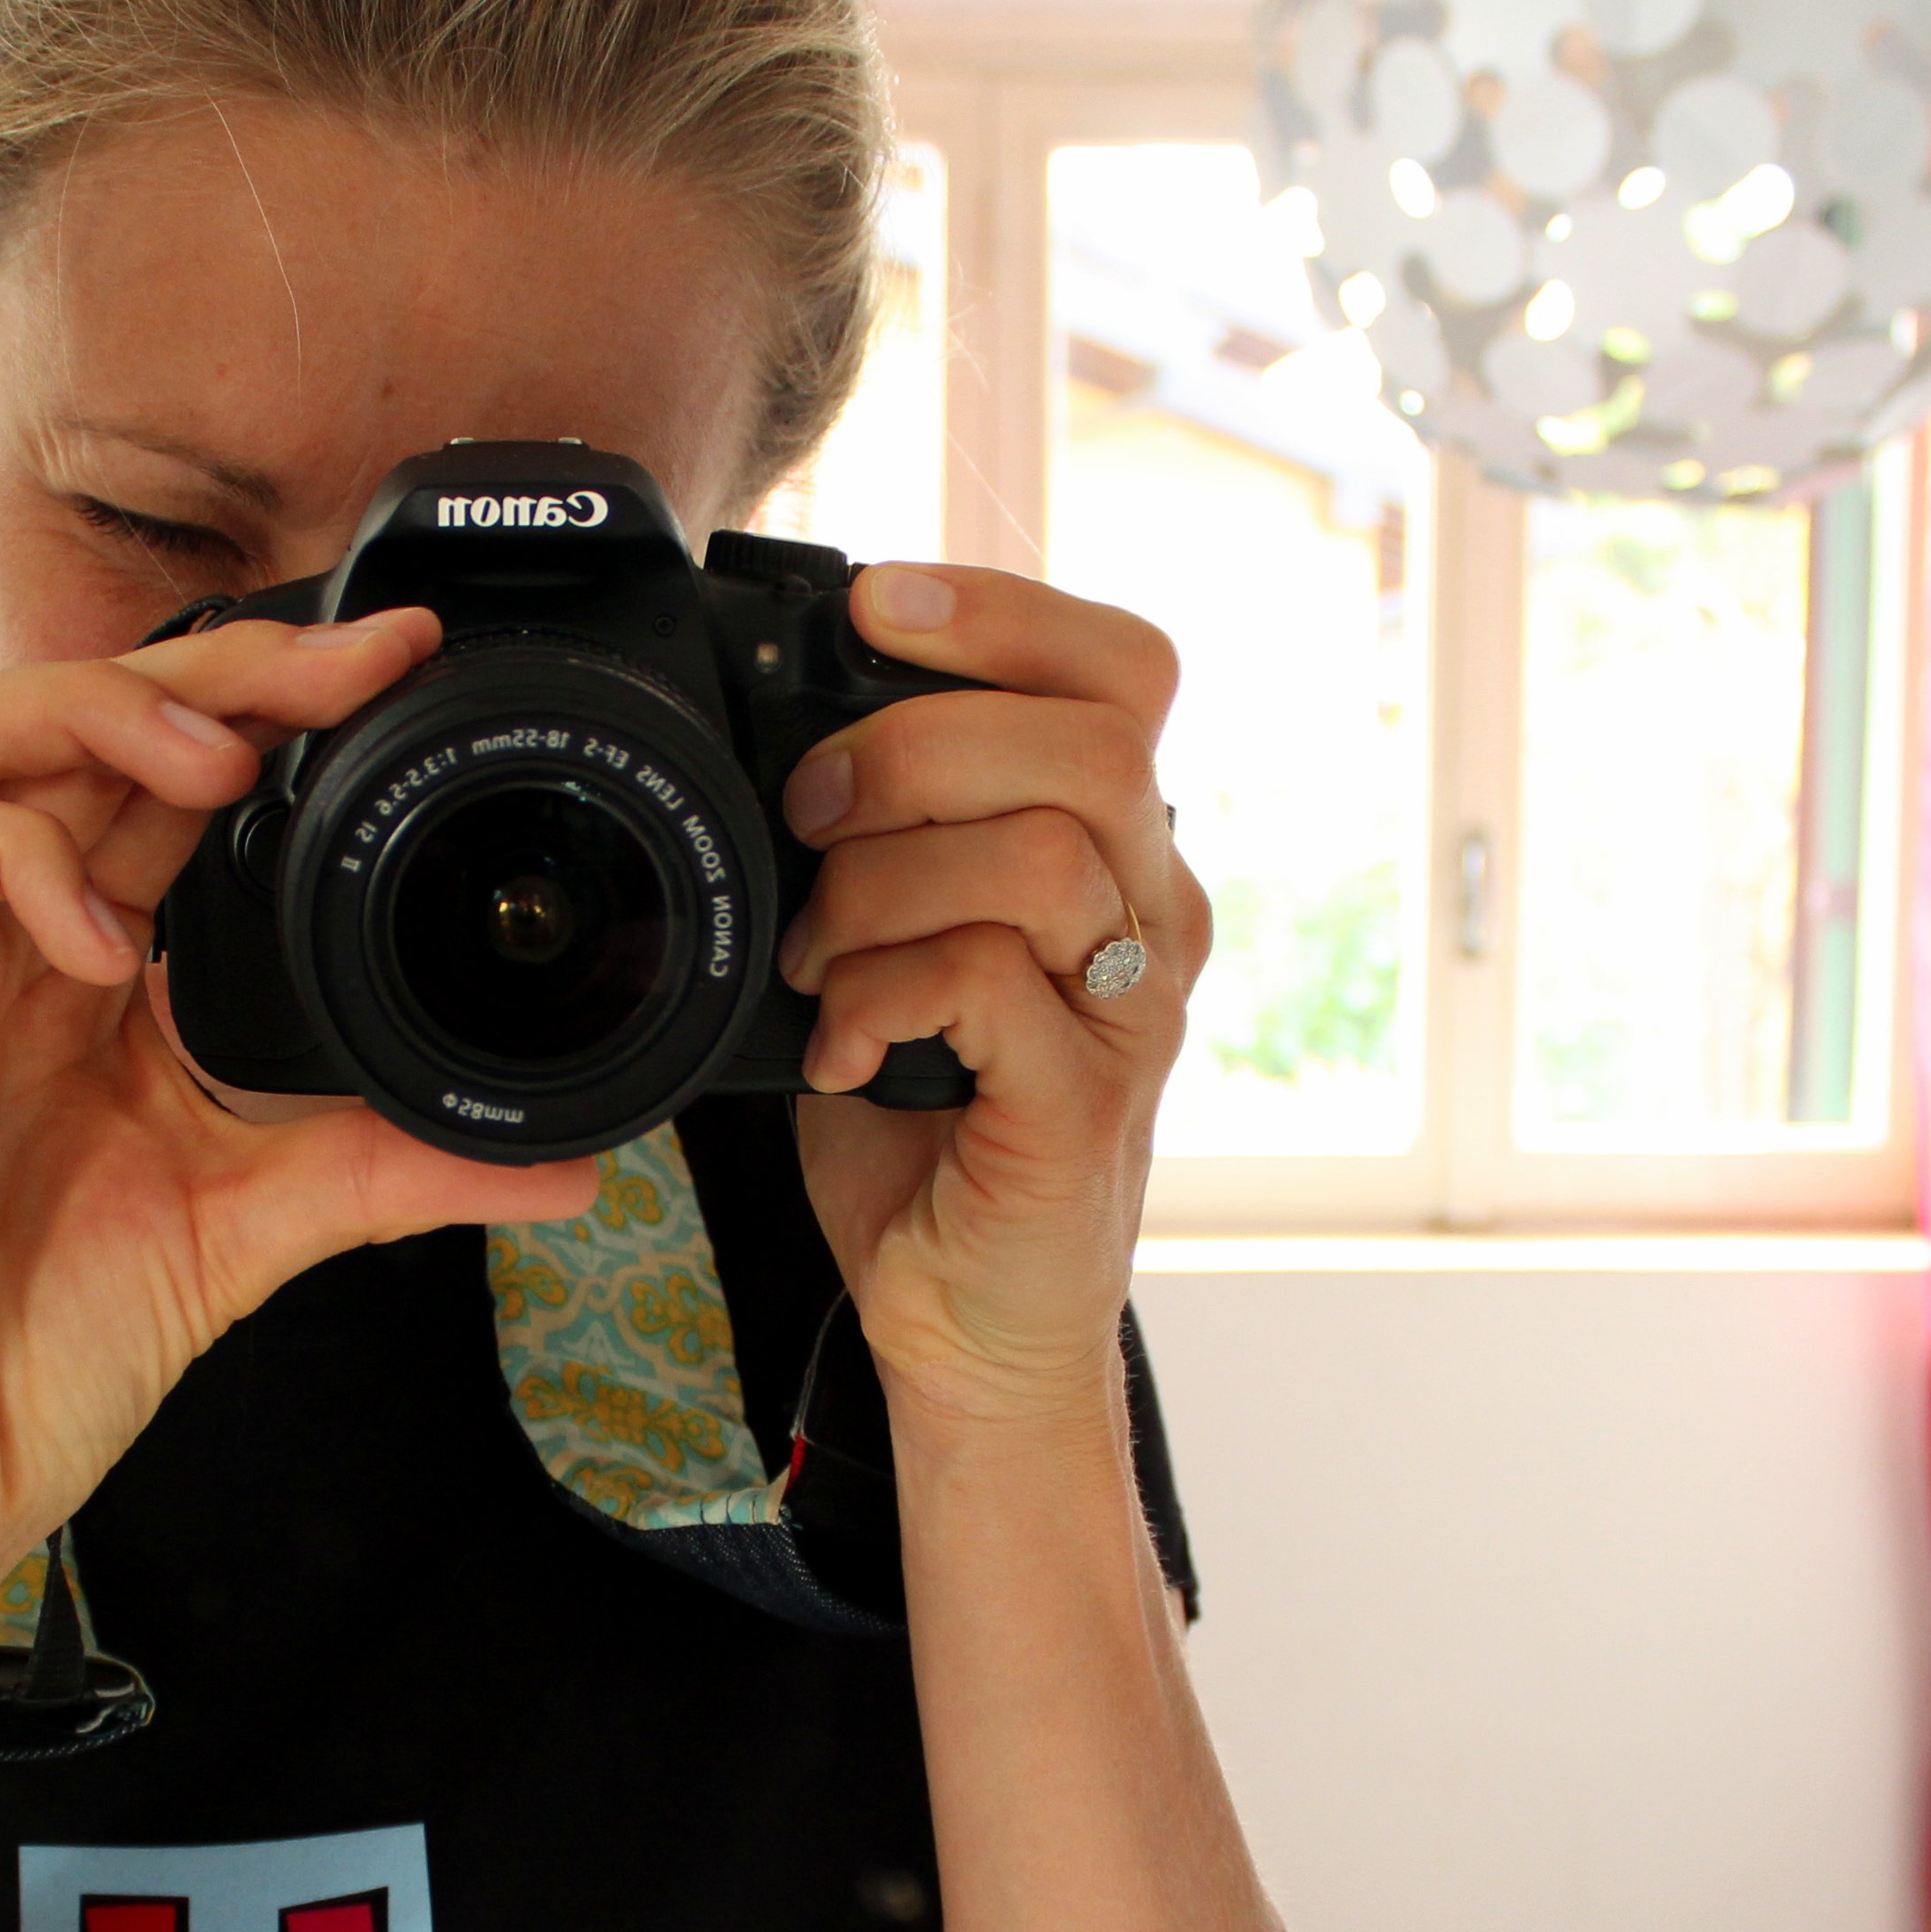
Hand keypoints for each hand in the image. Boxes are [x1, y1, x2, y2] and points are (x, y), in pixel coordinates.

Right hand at [0, 610, 595, 1615]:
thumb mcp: (252, 1233)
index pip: (162, 775)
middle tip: (338, 669)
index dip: (267, 695)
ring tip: (213, 768)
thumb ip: (389, 1168)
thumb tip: (565, 1164)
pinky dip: (8, 861)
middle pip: (67, 714)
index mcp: (79, 972)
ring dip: (91, 716)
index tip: (397, 664)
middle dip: (209, 664)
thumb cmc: (44, 1354)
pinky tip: (97, 939)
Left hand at [773, 565, 1203, 1433]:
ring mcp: (1133, 1015)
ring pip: (1042, 853)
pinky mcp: (1084, 1104)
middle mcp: (1152, 916)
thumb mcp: (895, 947)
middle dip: (919, 744)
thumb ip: (880, 841)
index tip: (875, 605)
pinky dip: (880, 994)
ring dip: (883, 883)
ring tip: (814, 954)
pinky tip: (841, 1047)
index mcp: (1115, 851)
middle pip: (1092, 740)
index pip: (1121, 670)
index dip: (1003, 610)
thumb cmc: (929, 1135)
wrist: (967, 1326)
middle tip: (812, 809)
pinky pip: (987, 981)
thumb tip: (778, 730)